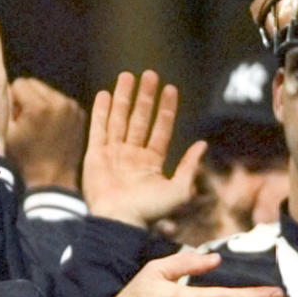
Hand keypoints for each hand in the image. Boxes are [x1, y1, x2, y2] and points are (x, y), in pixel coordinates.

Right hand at [7, 77, 85, 190]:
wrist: (53, 179)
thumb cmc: (26, 159)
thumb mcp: (8, 132)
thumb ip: (7, 106)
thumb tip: (10, 92)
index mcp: (38, 106)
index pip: (19, 83)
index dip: (13, 99)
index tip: (15, 115)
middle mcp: (58, 102)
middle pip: (35, 84)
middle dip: (27, 97)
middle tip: (27, 119)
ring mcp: (71, 107)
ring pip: (49, 91)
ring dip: (41, 102)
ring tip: (40, 124)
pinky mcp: (79, 113)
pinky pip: (61, 101)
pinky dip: (55, 109)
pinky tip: (52, 127)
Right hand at [82, 70, 205, 227]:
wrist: (119, 222)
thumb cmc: (149, 211)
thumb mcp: (179, 190)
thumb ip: (189, 166)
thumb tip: (203, 144)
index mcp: (151, 162)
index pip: (161, 128)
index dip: (166, 109)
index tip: (170, 88)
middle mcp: (132, 155)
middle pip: (139, 118)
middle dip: (145, 96)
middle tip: (149, 74)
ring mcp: (112, 154)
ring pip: (119, 118)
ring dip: (123, 97)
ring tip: (127, 76)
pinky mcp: (94, 155)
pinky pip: (98, 129)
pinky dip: (101, 111)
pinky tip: (104, 94)